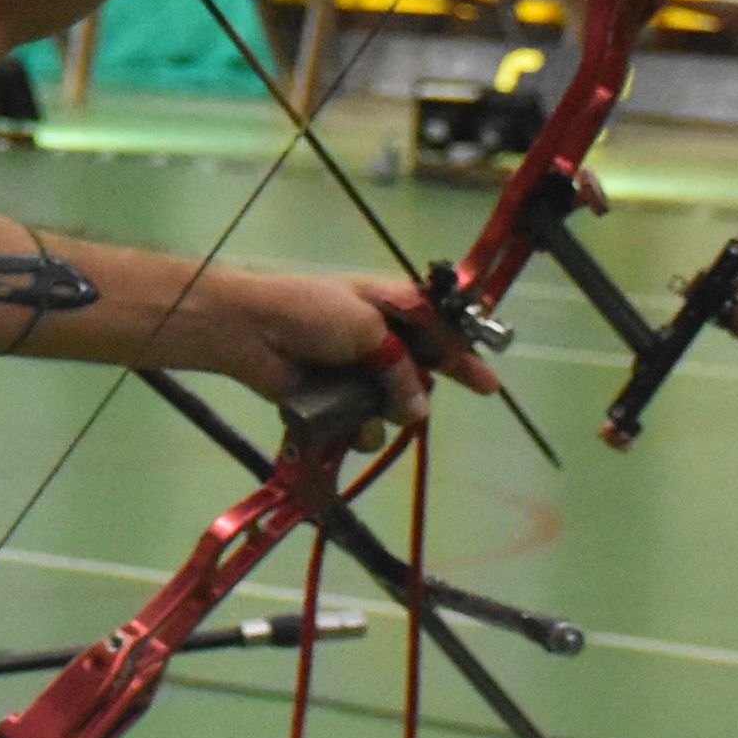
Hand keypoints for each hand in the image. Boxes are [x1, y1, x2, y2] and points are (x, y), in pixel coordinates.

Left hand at [152, 265, 478, 427]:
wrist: (249, 331)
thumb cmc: (310, 312)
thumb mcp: (368, 328)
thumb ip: (401, 368)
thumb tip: (419, 409)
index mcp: (391, 307)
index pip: (440, 333)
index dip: (463, 357)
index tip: (488, 385)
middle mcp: (378, 341)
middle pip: (419, 377)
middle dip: (417, 391)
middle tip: (410, 396)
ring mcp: (355, 374)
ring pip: (393, 409)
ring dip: (386, 414)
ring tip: (365, 405)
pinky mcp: (334, 403)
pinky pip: (362, 427)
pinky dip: (358, 429)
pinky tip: (346, 424)